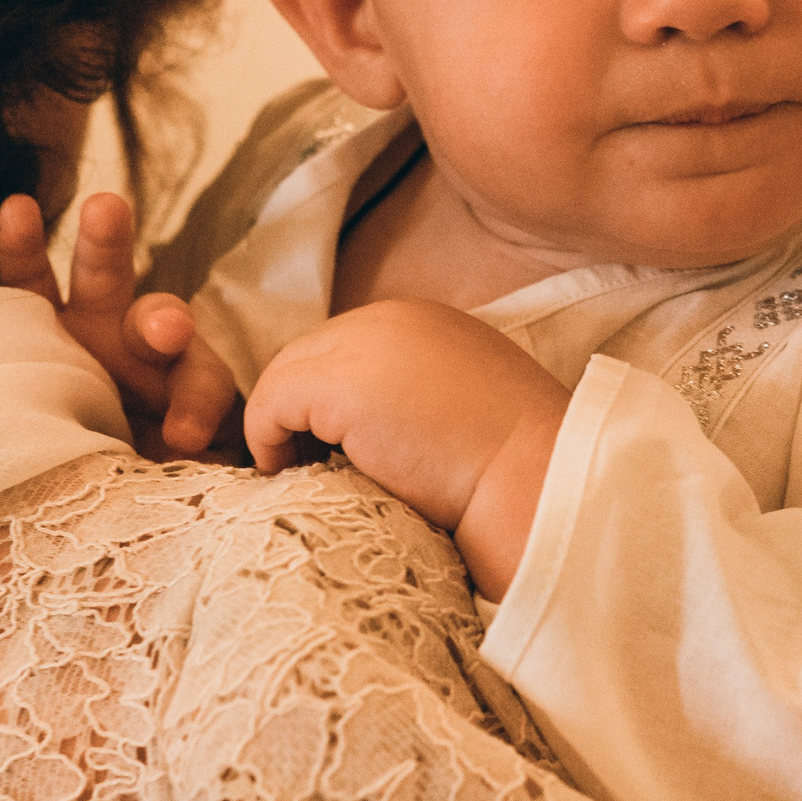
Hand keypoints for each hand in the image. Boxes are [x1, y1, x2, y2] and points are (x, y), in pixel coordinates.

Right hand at [0, 192, 242, 460]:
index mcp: (184, 385)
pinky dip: (22, 248)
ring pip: (102, 280)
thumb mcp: (176, 473)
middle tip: (165, 329)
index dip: (195, 405)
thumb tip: (199, 479)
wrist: (80, 457)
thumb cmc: (140, 463)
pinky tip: (16, 208)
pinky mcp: (37, 323)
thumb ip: (195, 471)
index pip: (201, 384)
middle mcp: (141, 349)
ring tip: (105, 209)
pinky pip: (27, 283)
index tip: (185, 436)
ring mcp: (90, 327)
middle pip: (160, 321)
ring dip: (105, 245)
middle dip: (162, 319)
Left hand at [245, 299, 568, 597]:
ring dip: (283, 424)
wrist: (534, 483)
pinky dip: (266, 441)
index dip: (332, 398)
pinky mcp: (337, 385)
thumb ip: (420, 395)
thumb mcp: (467, 406)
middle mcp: (391, 318)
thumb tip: (372, 429)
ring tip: (295, 473)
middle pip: (310, 354)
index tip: (333, 448)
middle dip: (301, 408)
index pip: (348, 347)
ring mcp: (362, 345)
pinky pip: (269, 404)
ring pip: (285, 376)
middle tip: (303, 464)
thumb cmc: (516, 468)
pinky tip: (288, 476)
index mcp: (426, 320)